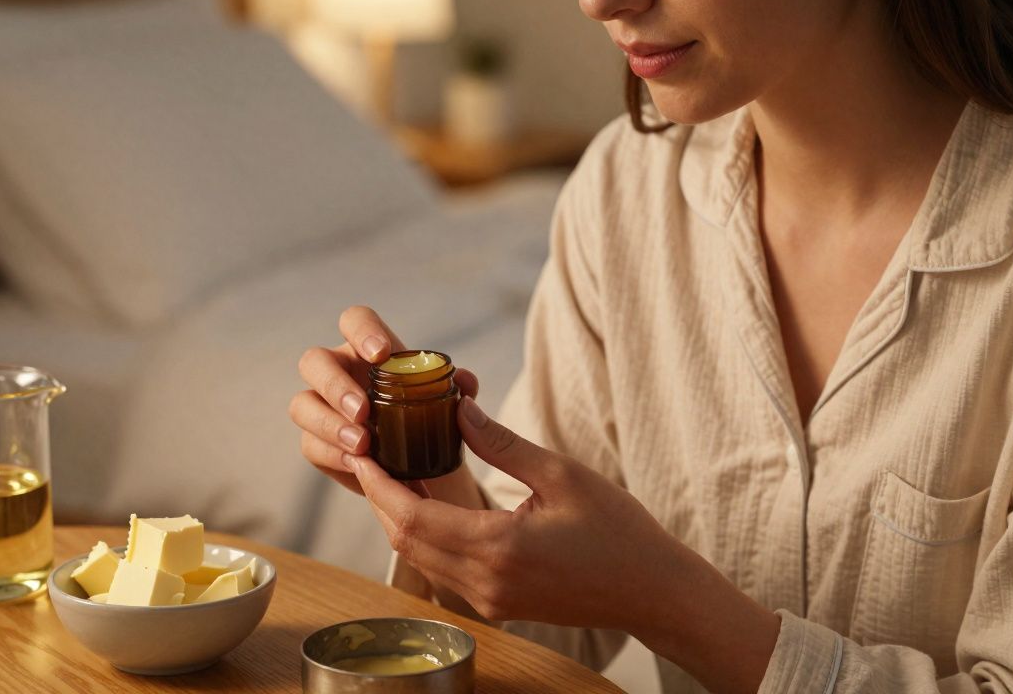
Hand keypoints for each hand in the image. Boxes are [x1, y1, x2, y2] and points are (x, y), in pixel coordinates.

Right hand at [289, 306, 479, 498]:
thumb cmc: (433, 422)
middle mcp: (339, 372)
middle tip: (364, 411)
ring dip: (329, 424)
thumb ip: (461, 390)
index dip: (361, 331)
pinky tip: (357, 463)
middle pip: (314, 361)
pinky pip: (310, 444)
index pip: (354, 320)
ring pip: (302, 404)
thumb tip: (464, 380)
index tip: (381, 354)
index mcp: (369, 350)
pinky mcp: (317, 443)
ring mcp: (322, 408)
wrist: (424, 467)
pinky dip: (334, 454)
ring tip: (362, 444)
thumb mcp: (452, 405)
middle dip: (335, 385)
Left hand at [347, 393, 691, 631]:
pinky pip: (443, 570)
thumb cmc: (618, 530)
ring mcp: (489, 600)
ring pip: (420, 558)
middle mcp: (484, 582)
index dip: (377, 483)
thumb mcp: (562, 475)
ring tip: (393, 471)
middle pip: (404, 540)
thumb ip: (502, 444)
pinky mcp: (498, 605)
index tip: (360, 449)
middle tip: (369, 452)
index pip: (410, 516)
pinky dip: (426, 536)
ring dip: (400, 517)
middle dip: (380, 496)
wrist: (652, 591)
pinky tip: (430, 504)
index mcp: (497, 547)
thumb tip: (457, 408)